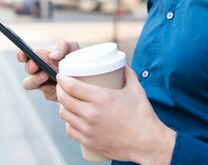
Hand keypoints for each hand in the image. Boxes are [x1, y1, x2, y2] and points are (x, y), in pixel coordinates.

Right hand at [16, 40, 79, 100]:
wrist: (86, 74)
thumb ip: (62, 46)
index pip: (24, 55)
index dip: (22, 55)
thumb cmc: (75, 57)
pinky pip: (45, 92)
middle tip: (37, 65)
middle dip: (31, 66)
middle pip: (27, 69)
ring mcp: (41, 82)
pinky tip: (58, 85)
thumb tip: (53, 56)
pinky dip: (50, 89)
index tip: (25, 54)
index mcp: (39, 56)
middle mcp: (37, 69)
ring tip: (46, 75)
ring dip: (34, 79)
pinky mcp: (49, 93)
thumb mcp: (72, 47)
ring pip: (28, 83)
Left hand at [56, 67, 175, 163]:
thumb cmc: (142, 116)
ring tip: (66, 101)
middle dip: (60, 90)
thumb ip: (128, 73)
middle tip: (63, 86)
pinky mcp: (89, 141)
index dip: (62, 79)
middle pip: (64, 99)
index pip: (71, 86)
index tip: (61, 75)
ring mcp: (88, 129)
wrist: (147, 143)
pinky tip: (71, 118)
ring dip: (62, 106)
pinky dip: (68, 122)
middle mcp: (91, 113)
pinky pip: (70, 130)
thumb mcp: (136, 89)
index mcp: (101, 98)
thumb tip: (122, 64)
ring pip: (65, 115)